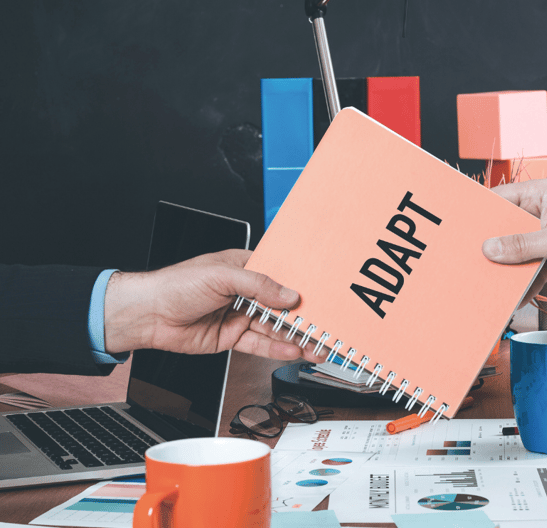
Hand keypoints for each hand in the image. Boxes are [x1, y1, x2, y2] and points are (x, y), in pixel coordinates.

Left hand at [103, 249, 326, 362]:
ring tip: (316, 345)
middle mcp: (244, 292)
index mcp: (244, 267)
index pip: (280, 276)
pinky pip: (259, 344)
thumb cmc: (176, 284)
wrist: (147, 315)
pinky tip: (293, 351)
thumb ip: (258, 285)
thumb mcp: (222, 276)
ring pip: (273, 328)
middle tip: (327, 327)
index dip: (301, 286)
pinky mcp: (231, 337)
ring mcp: (239, 315)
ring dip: (295, 337)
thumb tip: (288, 295)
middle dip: (304, 317)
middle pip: (281, 306)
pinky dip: (276, 349)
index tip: (321, 296)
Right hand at [482, 179, 546, 291]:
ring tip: (489, 280)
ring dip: (505, 268)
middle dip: (491, 246)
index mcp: (539, 195)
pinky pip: (526, 269)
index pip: (500, 200)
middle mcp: (538, 213)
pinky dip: (521, 282)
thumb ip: (523, 245)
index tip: (463, 229)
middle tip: (472, 259)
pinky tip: (513, 295)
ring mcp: (542, 235)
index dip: (481, 214)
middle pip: (503, 229)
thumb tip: (491, 248)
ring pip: (513, 251)